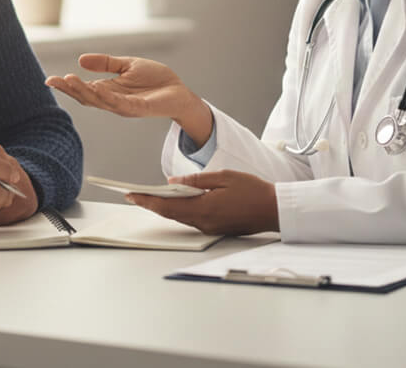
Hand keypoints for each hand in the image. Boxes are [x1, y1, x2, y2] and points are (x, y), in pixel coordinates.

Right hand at [45, 53, 212, 144]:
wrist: (179, 92)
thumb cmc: (155, 80)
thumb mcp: (127, 65)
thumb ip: (106, 63)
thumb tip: (81, 59)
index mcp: (109, 90)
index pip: (84, 90)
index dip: (67, 86)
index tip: (49, 80)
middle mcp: (113, 101)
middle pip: (86, 97)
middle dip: (69, 90)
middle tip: (54, 81)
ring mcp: (124, 106)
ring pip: (99, 101)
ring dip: (84, 92)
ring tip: (69, 80)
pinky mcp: (137, 108)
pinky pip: (118, 103)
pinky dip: (106, 97)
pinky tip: (95, 88)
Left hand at [126, 170, 278, 236]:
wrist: (273, 210)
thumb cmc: (252, 191)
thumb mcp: (223, 177)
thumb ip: (196, 181)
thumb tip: (172, 183)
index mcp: (204, 208)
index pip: (167, 206)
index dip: (147, 200)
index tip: (131, 194)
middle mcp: (204, 222)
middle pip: (170, 214)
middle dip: (150, 204)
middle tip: (133, 195)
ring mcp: (209, 227)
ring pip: (179, 217)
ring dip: (164, 208)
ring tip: (148, 196)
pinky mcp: (215, 228)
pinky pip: (191, 219)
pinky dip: (178, 210)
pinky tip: (174, 202)